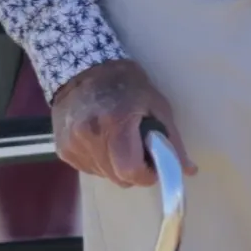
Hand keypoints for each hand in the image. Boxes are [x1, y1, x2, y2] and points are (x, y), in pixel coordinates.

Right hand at [50, 59, 184, 186]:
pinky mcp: (62, 150)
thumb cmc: (129, 87)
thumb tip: (189, 171)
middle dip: (135, 171)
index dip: (148, 174)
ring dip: (117, 167)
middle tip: (141, 152)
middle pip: (118, 178)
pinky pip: (89, 169)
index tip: (154, 165)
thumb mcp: (158, 108)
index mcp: (114, 124)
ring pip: (104, 176)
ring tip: (121, 143)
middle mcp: (88, 136)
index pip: (131, 171)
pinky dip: (102, 163)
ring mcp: (71, 144)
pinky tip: (104, 142)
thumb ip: (172, 142)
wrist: (85, 72)